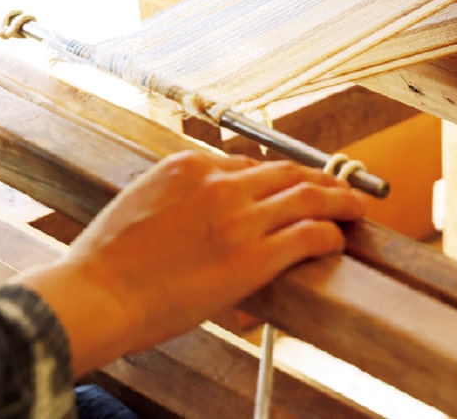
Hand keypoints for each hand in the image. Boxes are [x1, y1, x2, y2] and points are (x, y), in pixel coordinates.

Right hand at [18, 149, 367, 374]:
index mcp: (189, 165)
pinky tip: (339, 240)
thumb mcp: (140, 204)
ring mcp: (240, 217)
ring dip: (339, 199)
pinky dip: (331, 234)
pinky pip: (309, 234)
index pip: (247, 162)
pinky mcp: (255, 256)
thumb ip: (177, 197)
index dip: (276, 176)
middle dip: (318, 178)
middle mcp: (220, 183)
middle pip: (286, 171)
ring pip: (307, 196)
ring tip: (358, 206)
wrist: (98, 293)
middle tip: (339, 186)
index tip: (289, 185)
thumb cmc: (107, 261)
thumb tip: (196, 209)